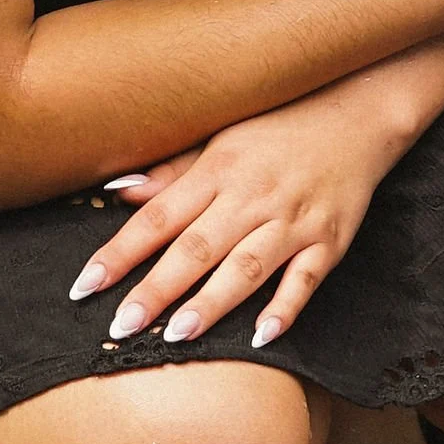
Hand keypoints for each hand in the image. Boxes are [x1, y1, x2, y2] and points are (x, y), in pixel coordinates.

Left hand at [65, 76, 405, 349]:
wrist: (358, 108)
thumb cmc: (281, 124)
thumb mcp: (223, 134)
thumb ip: (173, 170)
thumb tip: (119, 191)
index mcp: (219, 168)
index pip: (159, 217)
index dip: (120, 252)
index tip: (85, 285)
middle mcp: (252, 195)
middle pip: (196, 247)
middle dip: (156, 288)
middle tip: (121, 325)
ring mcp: (292, 219)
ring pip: (246, 266)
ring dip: (211, 302)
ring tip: (177, 335)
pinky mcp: (329, 239)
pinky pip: (305, 279)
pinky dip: (285, 307)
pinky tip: (261, 335)